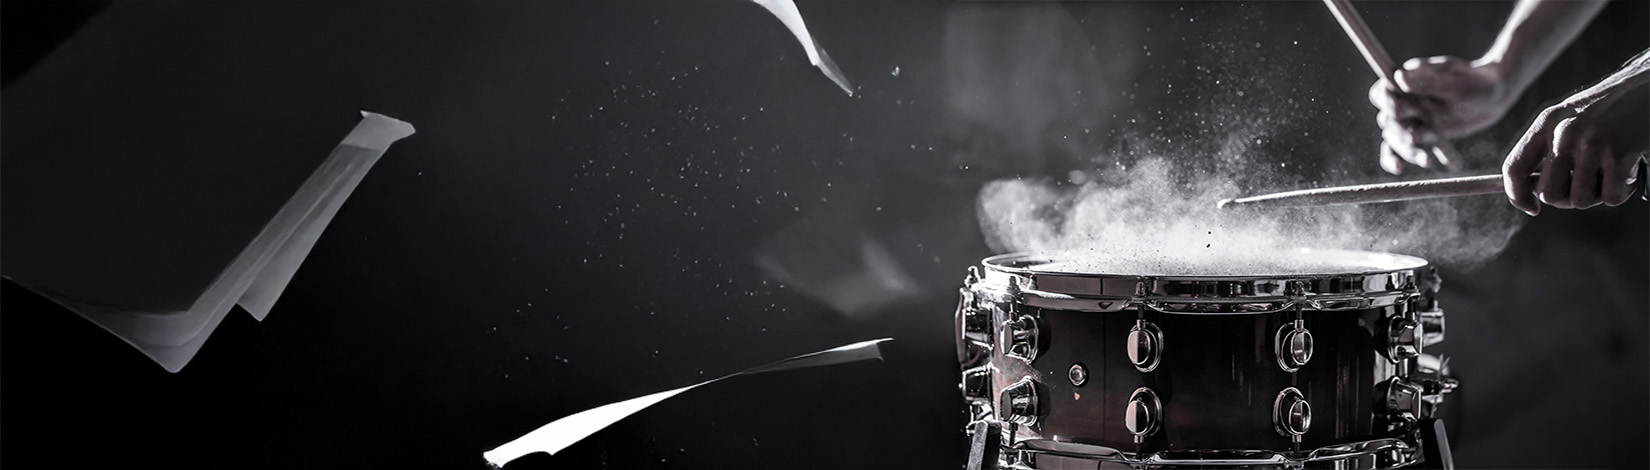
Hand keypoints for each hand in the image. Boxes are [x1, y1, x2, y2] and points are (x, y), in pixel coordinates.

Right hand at [1369, 56, 1516, 173]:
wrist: (1490, 99)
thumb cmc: (1473, 83)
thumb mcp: (1454, 81)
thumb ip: (1427, 80)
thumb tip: (1399, 77)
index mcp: (1405, 81)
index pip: (1382, 93)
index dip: (1386, 102)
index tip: (1399, 110)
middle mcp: (1401, 100)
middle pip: (1387, 119)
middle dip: (1402, 130)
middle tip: (1421, 136)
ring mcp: (1407, 119)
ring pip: (1393, 137)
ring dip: (1406, 149)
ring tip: (1427, 159)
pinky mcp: (1415, 135)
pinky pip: (1395, 149)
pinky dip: (1393, 159)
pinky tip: (1399, 168)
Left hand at [1503, 81, 1648, 214]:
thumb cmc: (1608, 112)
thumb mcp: (1568, 120)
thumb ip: (1546, 151)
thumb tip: (1531, 194)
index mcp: (1546, 123)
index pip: (1514, 168)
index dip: (1518, 195)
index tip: (1532, 208)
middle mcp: (1564, 133)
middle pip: (1549, 193)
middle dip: (1567, 198)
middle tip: (1586, 184)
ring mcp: (1591, 144)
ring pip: (1580, 200)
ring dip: (1596, 196)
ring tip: (1608, 173)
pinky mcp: (1619, 154)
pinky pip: (1611, 197)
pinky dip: (1620, 192)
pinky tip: (1627, 172)